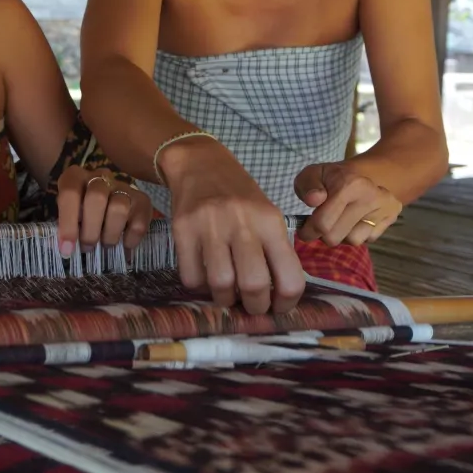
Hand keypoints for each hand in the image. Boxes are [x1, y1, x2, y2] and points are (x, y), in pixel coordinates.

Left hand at [54, 167, 151, 257]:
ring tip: (106, 244)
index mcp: (75, 178)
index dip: (68, 223)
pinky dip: (131, 238)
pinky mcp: (142, 200)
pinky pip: (139, 221)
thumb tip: (67, 248)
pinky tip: (124, 243)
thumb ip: (64, 228)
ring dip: (110, 234)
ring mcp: (122, 187)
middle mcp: (99, 178)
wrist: (106, 209)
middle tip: (88, 247)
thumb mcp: (66, 216)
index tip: (67, 249)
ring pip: (119, 207)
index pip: (70, 193)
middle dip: (91, 229)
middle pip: (97, 197)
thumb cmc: (79, 215)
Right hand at [162, 140, 304, 314]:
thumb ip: (275, 251)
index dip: (287, 303)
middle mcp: (242, 222)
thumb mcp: (267, 215)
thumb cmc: (240, 197)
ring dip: (225, 300)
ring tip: (228, 295)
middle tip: (252, 307)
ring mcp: (210, 225)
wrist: (200, 164)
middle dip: (255, 307)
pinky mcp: (182, 229)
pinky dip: (199, 287)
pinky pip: (191, 276)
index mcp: (270, 221)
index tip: (279, 308)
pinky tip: (205, 279)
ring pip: (221, 284)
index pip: (289, 276)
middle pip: (253, 284)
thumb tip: (278, 297)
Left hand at [293, 163, 401, 246]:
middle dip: (323, 235)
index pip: (323, 223)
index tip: (305, 230)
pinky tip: (354, 221)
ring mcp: (384, 207)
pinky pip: (367, 239)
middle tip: (321, 225)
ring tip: (340, 221)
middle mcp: (372, 196)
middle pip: (335, 237)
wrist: (361, 174)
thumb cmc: (331, 178)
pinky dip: (357, 234)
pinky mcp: (392, 216)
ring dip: (342, 236)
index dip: (308, 231)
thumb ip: (307, 186)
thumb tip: (314, 199)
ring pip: (353, 241)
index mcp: (350, 184)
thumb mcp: (312, 175)